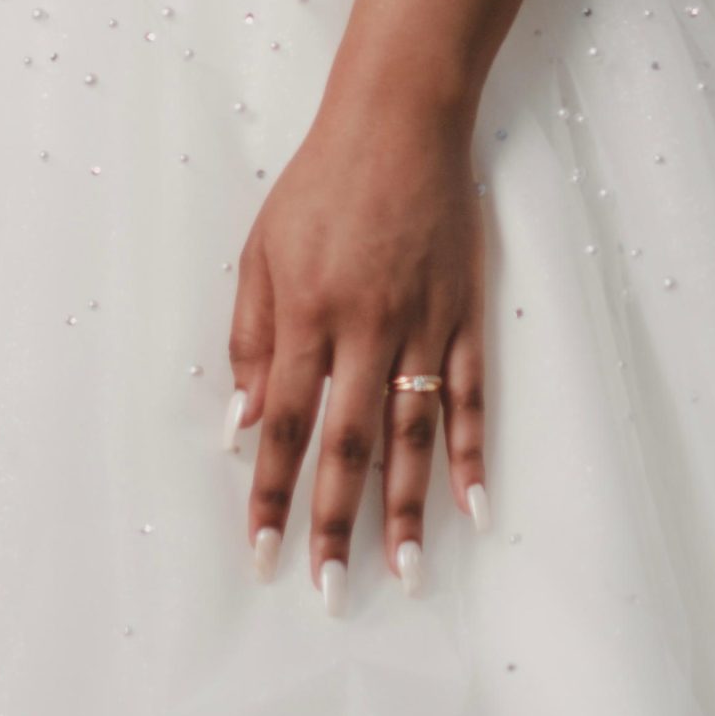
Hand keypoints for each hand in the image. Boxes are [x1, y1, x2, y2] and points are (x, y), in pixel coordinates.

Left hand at [225, 95, 489, 606]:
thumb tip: (241, 423)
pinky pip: (470, 398)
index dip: (272, 495)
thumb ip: (251, 337)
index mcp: (306, 317)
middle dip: (336, 525)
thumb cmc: (319, 186)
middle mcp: (364, 332)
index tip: (264, 554)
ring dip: (408, 510)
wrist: (398, 124)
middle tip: (329, 591)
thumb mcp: (261, 251)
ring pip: (412, 435)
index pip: (284, 427)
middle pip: (347, 446)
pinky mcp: (465, 316)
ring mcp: (422, 327)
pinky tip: (473, 508)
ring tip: (406, 575)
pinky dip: (471, 454)